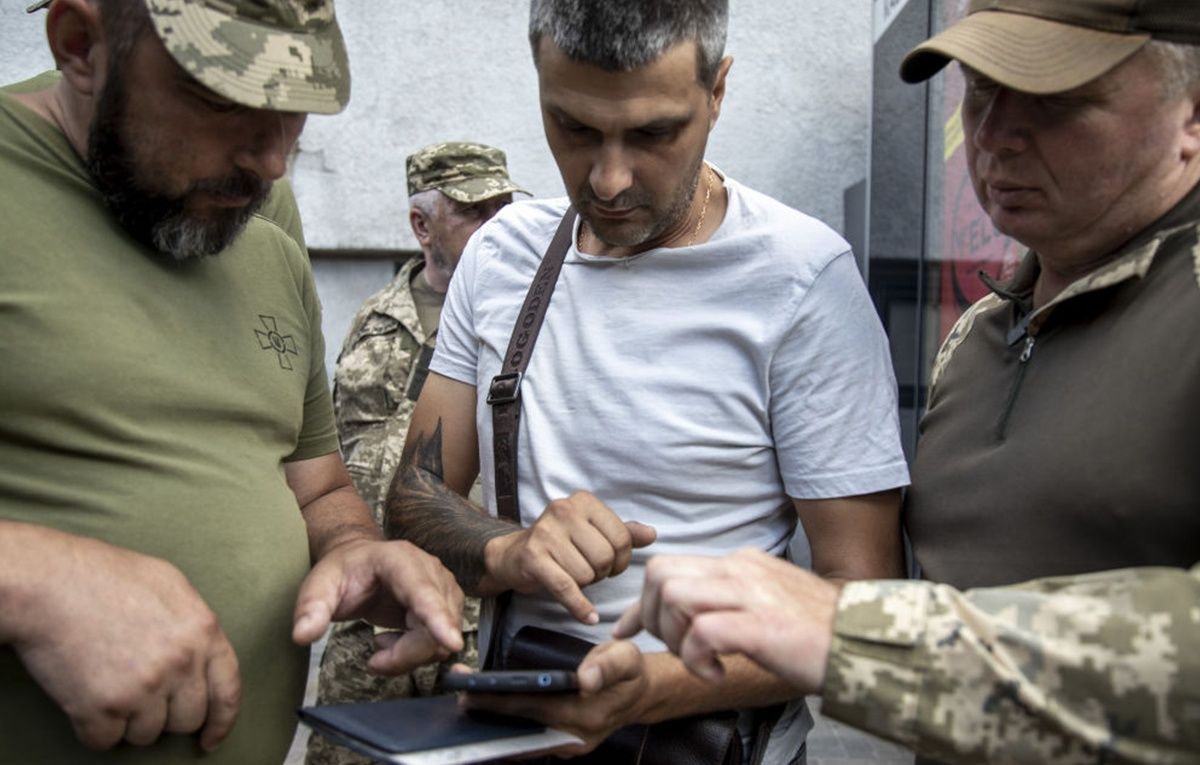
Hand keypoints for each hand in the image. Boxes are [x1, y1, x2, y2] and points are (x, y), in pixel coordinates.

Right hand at [9, 530, 239, 750]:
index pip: (227, 691)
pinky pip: (106, 741)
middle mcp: (181, 663)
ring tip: (108, 682)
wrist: (50, 582)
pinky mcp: (103, 708)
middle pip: (187, 719)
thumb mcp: (170, 586)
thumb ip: (193, 624)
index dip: (221, 722)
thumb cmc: (105, 576)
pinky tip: (86, 695)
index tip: (209, 738)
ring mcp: (143, 688)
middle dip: (165, 714)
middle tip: (140, 694)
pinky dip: (94, 727)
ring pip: (147, 734)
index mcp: (203, 631)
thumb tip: (201, 654)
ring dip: (128, 720)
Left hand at [292, 538, 463, 673]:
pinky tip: (395, 639)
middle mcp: (430, 571)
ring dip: (409, 654)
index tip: (450, 642)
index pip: (423, 592)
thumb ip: (310, 608)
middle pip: (434, 626)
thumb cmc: (343, 571)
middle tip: (374, 660)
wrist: (360, 562)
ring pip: (440, 640)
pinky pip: (439, 643)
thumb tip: (302, 636)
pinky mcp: (447, 605)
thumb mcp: (319, 584)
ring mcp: (443, 588)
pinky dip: (416, 652)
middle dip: (405, 654)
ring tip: (381, 642)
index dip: (438, 618)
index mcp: (400, 560)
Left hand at [459, 641, 648, 754]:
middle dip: (487, 714)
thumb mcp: (627, 659)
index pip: (531, 709)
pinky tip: (489, 712)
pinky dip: (508, 726)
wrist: (641, 695)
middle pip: (520, 728)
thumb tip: (586, 679)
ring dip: (493, 723)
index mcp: (585, 716)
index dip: (499, 702)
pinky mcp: (561, 744)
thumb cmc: (630, 673)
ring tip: (467, 704)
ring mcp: (566, 745)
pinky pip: (529, 739)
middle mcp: (572, 738)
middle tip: (458, 697)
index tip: (470, 694)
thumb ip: (608, 666)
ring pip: (521, 738)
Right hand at [485, 491, 655, 623]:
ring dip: (585, 584)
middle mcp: (564, 510)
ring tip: (573, 576)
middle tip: (590, 572)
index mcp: (584, 501)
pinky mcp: (533, 558)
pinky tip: (588, 616)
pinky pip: (566, 588)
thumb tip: (652, 534)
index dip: (622, 560)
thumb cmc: (560, 544)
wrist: (513, 556)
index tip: (611, 565)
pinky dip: (580, 607)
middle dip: (602, 573)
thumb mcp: (592, 532)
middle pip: (605, 557)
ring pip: (587, 574)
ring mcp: (546, 533)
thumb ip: (623, 533)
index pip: (622, 537)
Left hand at [613, 549, 841, 692]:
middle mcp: (741, 569)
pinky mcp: (761, 625)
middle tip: (674, 648)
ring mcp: (750, 594)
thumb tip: (691, 616)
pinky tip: (716, 673)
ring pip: (673, 595)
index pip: (669, 566)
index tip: (625, 627)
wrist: (867, 643)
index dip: (638, 602)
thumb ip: (728, 601)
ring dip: (672, 636)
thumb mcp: (766, 604)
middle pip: (661, 573)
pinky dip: (696, 658)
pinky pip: (701, 632)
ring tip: (699, 660)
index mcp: (741, 563)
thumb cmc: (819, 633)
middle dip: (650, 617)